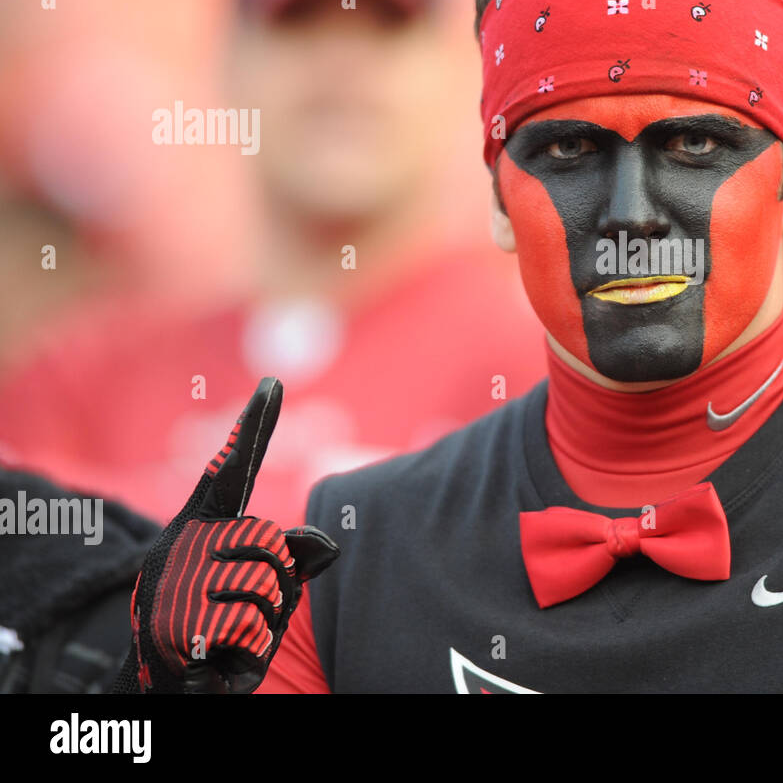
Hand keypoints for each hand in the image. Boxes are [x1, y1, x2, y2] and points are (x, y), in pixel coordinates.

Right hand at [114, 378, 338, 692]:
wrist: (168, 684)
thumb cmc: (222, 626)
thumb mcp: (263, 588)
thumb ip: (292, 558)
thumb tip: (328, 544)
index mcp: (203, 527)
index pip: (232, 471)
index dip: (254, 427)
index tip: (274, 383)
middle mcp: (183, 544)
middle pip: (269, 543)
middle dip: (275, 583)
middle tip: (243, 610)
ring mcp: (174, 582)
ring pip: (266, 584)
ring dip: (264, 619)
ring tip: (231, 634)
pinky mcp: (175, 625)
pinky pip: (249, 624)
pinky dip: (249, 649)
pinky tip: (221, 656)